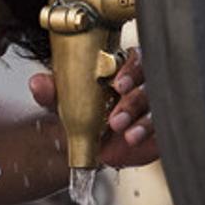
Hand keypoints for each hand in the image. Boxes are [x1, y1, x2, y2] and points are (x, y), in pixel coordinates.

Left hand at [28, 47, 158, 168]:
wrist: (97, 145)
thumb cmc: (86, 112)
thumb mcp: (66, 101)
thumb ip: (52, 92)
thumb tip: (37, 83)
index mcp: (125, 66)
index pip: (135, 59)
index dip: (130, 70)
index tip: (118, 84)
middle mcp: (146, 83)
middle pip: (152, 82)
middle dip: (133, 101)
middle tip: (116, 119)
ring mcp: (159, 106)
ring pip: (161, 106)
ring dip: (144, 121)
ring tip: (127, 135)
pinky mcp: (165, 128)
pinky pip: (166, 129)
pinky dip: (153, 136)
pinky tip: (137, 142)